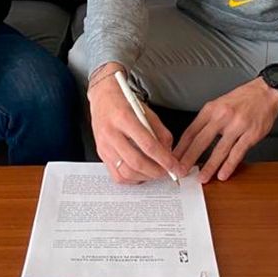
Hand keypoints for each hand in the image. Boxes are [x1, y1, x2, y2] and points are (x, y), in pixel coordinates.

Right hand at [88, 63, 183, 183]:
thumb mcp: (146, 111)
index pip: (148, 145)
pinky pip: (116, 175)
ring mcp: (104, 146)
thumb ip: (160, 132)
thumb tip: (169, 154)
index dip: (165, 160)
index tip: (177, 168)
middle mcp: (111, 133)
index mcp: (124, 118)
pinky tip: (140, 173)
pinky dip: (132, 179)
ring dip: (145, 177)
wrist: (102, 97)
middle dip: (156, 172)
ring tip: (155, 172)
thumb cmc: (124, 101)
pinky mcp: (101, 154)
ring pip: (126, 172)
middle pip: (136, 162)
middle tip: (168, 172)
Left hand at [174, 77, 277, 183]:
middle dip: (189, 159)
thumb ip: (207, 120)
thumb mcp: (219, 103)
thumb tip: (192, 139)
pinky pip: (238, 153)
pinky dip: (229, 166)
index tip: (174, 158)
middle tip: (181, 171)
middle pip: (201, 141)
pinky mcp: (251, 134)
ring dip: (209, 166)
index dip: (181, 147)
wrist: (266, 92)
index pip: (191, 131)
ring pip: (219, 150)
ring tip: (202, 178)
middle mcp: (222, 116)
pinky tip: (223, 174)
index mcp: (211, 109)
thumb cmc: (242, 99)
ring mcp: (237, 126)